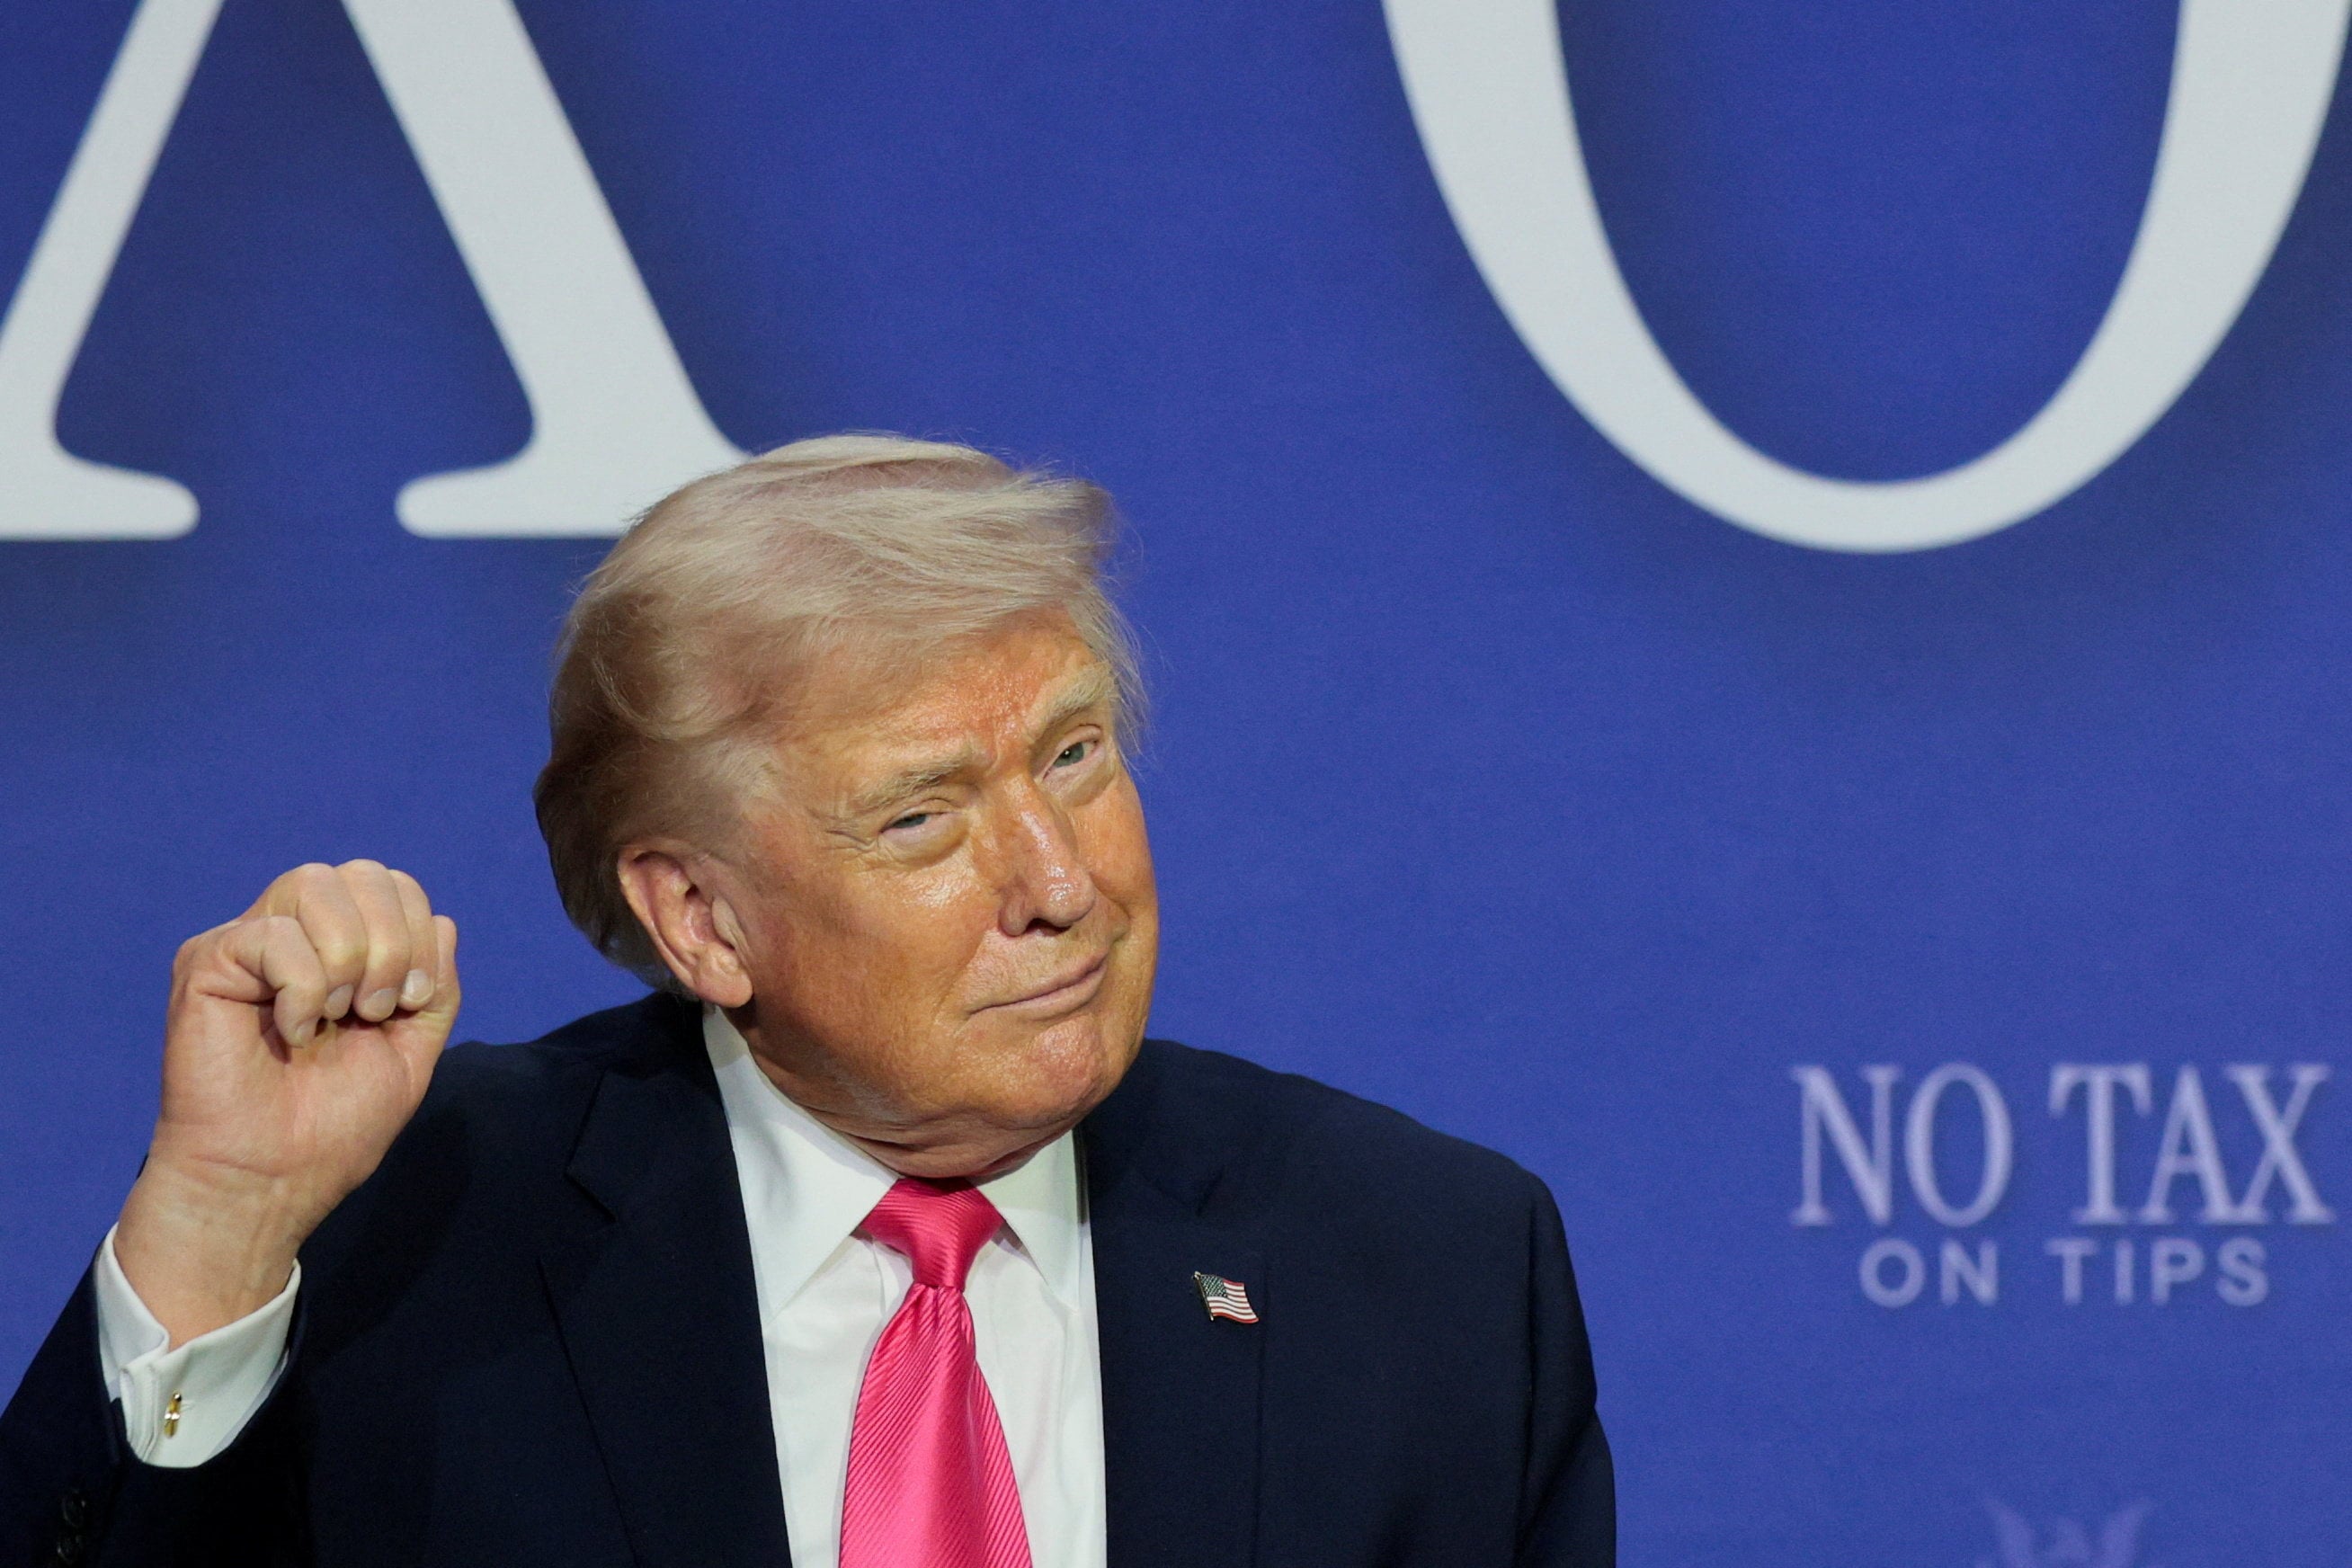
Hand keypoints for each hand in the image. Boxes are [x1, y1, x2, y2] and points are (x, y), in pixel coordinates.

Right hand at [113, 861, 460, 1345]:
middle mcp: (295, 934)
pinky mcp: (207, 961)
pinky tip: (292, 1033)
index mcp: (343, 948)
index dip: (420, 932)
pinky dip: (304, 988)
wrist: (273, 1179)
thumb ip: (435, 984)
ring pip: (316, 882)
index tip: (411, 1001)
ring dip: (350, 956)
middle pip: (363, 872)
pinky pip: (275, 934)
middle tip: (374, 1012)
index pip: (395, 885)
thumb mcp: (412, 1047)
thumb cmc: (334, 1125)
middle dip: (393, 941)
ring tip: (336, 1017)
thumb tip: (442, 922)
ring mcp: (249, 943)